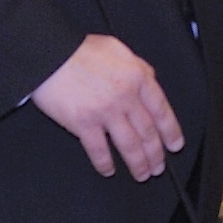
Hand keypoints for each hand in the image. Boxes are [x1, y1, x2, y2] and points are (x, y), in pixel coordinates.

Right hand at [31, 33, 182, 180]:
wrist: (48, 54)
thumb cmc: (79, 50)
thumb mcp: (117, 49)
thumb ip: (137, 65)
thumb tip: (149, 76)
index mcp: (137, 77)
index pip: (162, 110)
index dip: (171, 131)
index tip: (175, 145)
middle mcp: (126, 96)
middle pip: (148, 132)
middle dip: (156, 154)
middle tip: (159, 167)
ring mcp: (105, 111)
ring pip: (130, 145)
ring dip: (138, 163)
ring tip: (142, 174)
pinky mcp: (83, 123)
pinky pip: (99, 150)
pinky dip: (106, 163)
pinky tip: (109, 170)